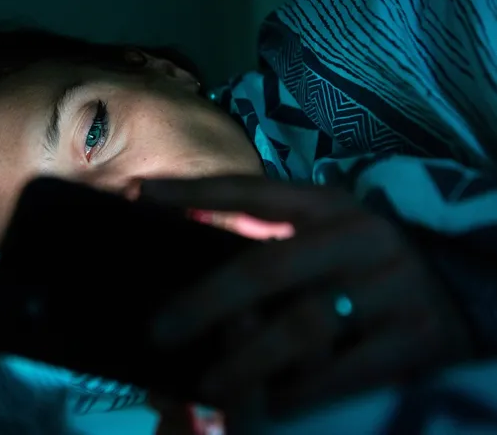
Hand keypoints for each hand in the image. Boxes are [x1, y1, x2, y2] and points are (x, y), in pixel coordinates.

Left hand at [142, 176, 471, 412]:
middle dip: (205, 302)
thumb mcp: (326, 238)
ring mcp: (389, 289)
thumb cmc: (368, 268)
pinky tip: (268, 406)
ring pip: (300, 329)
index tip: (141, 195)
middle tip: (161, 331)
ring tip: (211, 383)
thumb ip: (268, 242)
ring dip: (247, 361)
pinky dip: (297, 395)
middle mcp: (359, 238)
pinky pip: (340, 376)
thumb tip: (191, 251)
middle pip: (266, 269)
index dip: (195, 192)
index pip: (252, 194)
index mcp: (330, 207)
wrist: (458, 295)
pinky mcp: (416, 340)